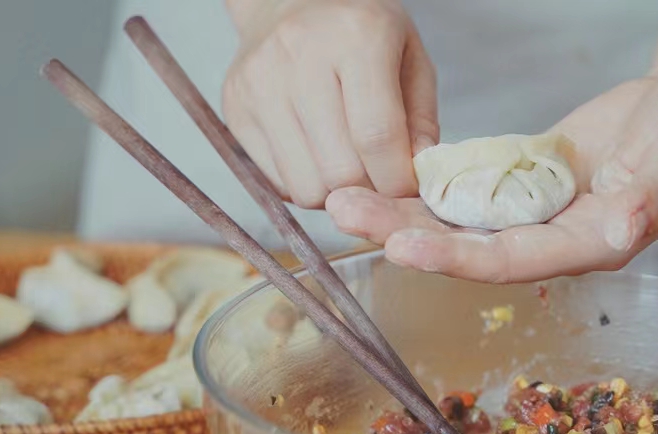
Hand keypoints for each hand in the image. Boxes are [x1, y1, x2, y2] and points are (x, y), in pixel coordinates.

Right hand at [223, 0, 437, 208]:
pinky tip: (314, 155)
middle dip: (367, 189)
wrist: (290, 3)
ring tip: (345, 164)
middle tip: (376, 177)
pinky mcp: (236, 110)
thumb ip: (421, 121)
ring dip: (333, 192)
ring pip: (306, 187)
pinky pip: (278, 183)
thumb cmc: (358, 34)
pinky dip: (304, 184)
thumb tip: (418, 178)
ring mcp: (260, 84)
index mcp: (356, 36)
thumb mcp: (410, 59)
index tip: (405, 188)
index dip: (397, 180)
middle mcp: (300, 56)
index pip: (376, 136)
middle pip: (340, 170)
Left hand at [326, 67, 657, 282]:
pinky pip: (467, 192)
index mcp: (589, 245)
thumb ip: (652, 195)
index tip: (401, 246)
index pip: (509, 260)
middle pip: (467, 247)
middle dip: (404, 235)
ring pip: (458, 223)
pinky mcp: (524, 185)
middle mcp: (554, 239)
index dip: (455, 257)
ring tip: (342, 201)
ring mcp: (536, 214)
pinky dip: (426, 188)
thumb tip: (622, 228)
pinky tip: (381, 178)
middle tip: (343, 216)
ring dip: (401, 214)